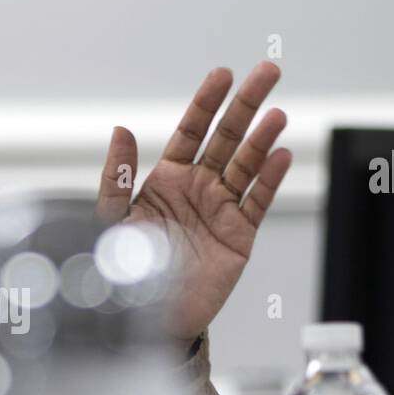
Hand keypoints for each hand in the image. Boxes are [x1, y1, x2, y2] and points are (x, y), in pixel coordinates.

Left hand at [96, 61, 290, 342]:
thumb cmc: (124, 273)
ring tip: (276, 115)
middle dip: (246, 105)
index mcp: (166, 180)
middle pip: (227, 138)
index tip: (222, 76)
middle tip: (267, 72)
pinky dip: (270, 179)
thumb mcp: (112, 222)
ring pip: (247, 166)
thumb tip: (121, 131)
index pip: (191, 131)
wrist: (146, 321)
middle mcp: (197, 189)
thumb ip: (117, 178)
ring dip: (262, 139)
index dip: (206, 103)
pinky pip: (258, 202)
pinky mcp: (239, 237)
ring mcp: (221, 210)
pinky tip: (281, 156)